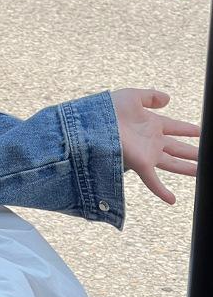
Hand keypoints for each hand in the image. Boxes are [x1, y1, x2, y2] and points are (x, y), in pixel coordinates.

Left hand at [111, 88, 199, 204]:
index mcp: (150, 124)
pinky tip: (172, 200)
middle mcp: (151, 140)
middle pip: (176, 147)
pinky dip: (162, 191)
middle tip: (205, 155)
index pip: (174, 127)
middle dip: (191, 151)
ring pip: (171, 164)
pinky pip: (154, 181)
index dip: (187, 129)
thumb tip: (168, 99)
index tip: (200, 131)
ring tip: (201, 171)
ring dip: (187, 168)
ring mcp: (147, 153)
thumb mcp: (133, 96)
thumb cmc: (108, 108)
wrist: (93, 122)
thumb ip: (150, 96)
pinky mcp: (141, 164)